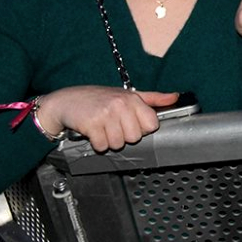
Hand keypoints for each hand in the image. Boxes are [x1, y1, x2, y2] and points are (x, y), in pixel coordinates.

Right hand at [35, 86, 178, 152]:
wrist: (67, 101)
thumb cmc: (98, 98)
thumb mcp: (127, 95)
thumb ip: (152, 98)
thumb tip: (175, 97)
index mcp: (132, 98)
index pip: (152, 124)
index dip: (142, 129)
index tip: (131, 124)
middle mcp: (121, 105)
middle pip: (135, 137)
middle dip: (124, 136)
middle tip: (114, 126)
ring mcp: (106, 114)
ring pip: (119, 144)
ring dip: (109, 141)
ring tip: (103, 129)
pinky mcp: (91, 125)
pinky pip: (102, 146)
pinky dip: (97, 144)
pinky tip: (93, 133)